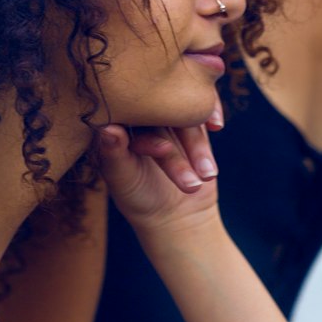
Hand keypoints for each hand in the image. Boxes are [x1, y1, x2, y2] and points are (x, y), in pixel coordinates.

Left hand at [95, 106, 222, 243]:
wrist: (176, 213)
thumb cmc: (140, 198)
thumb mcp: (123, 180)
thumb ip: (113, 154)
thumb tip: (105, 128)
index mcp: (118, 125)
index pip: (132, 118)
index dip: (150, 135)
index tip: (164, 152)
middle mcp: (142, 116)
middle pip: (162, 117)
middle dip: (180, 148)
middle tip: (190, 178)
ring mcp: (169, 115)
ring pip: (185, 116)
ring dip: (198, 146)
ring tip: (207, 176)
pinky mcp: (192, 118)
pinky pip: (203, 107)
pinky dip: (211, 113)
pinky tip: (216, 125)